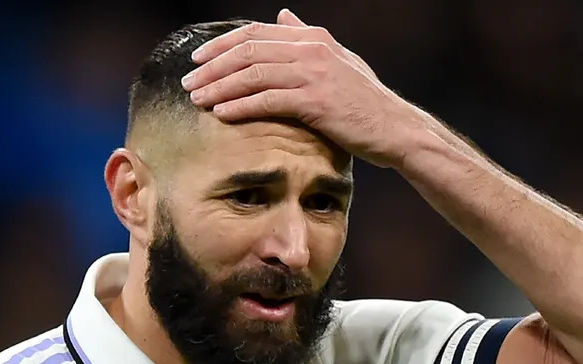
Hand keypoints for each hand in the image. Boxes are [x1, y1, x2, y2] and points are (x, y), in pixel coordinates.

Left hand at [182, 9, 421, 167]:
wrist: (395, 129)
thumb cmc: (365, 101)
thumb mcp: (338, 60)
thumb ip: (307, 37)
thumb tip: (283, 16)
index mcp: (313, 38)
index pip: (256, 32)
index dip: (223, 44)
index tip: (198, 58)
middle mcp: (312, 50)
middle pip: (248, 50)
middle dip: (213, 66)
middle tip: (188, 81)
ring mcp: (314, 74)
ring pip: (253, 74)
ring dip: (219, 86)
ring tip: (196, 99)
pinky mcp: (315, 102)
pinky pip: (267, 100)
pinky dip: (240, 106)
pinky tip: (221, 113)